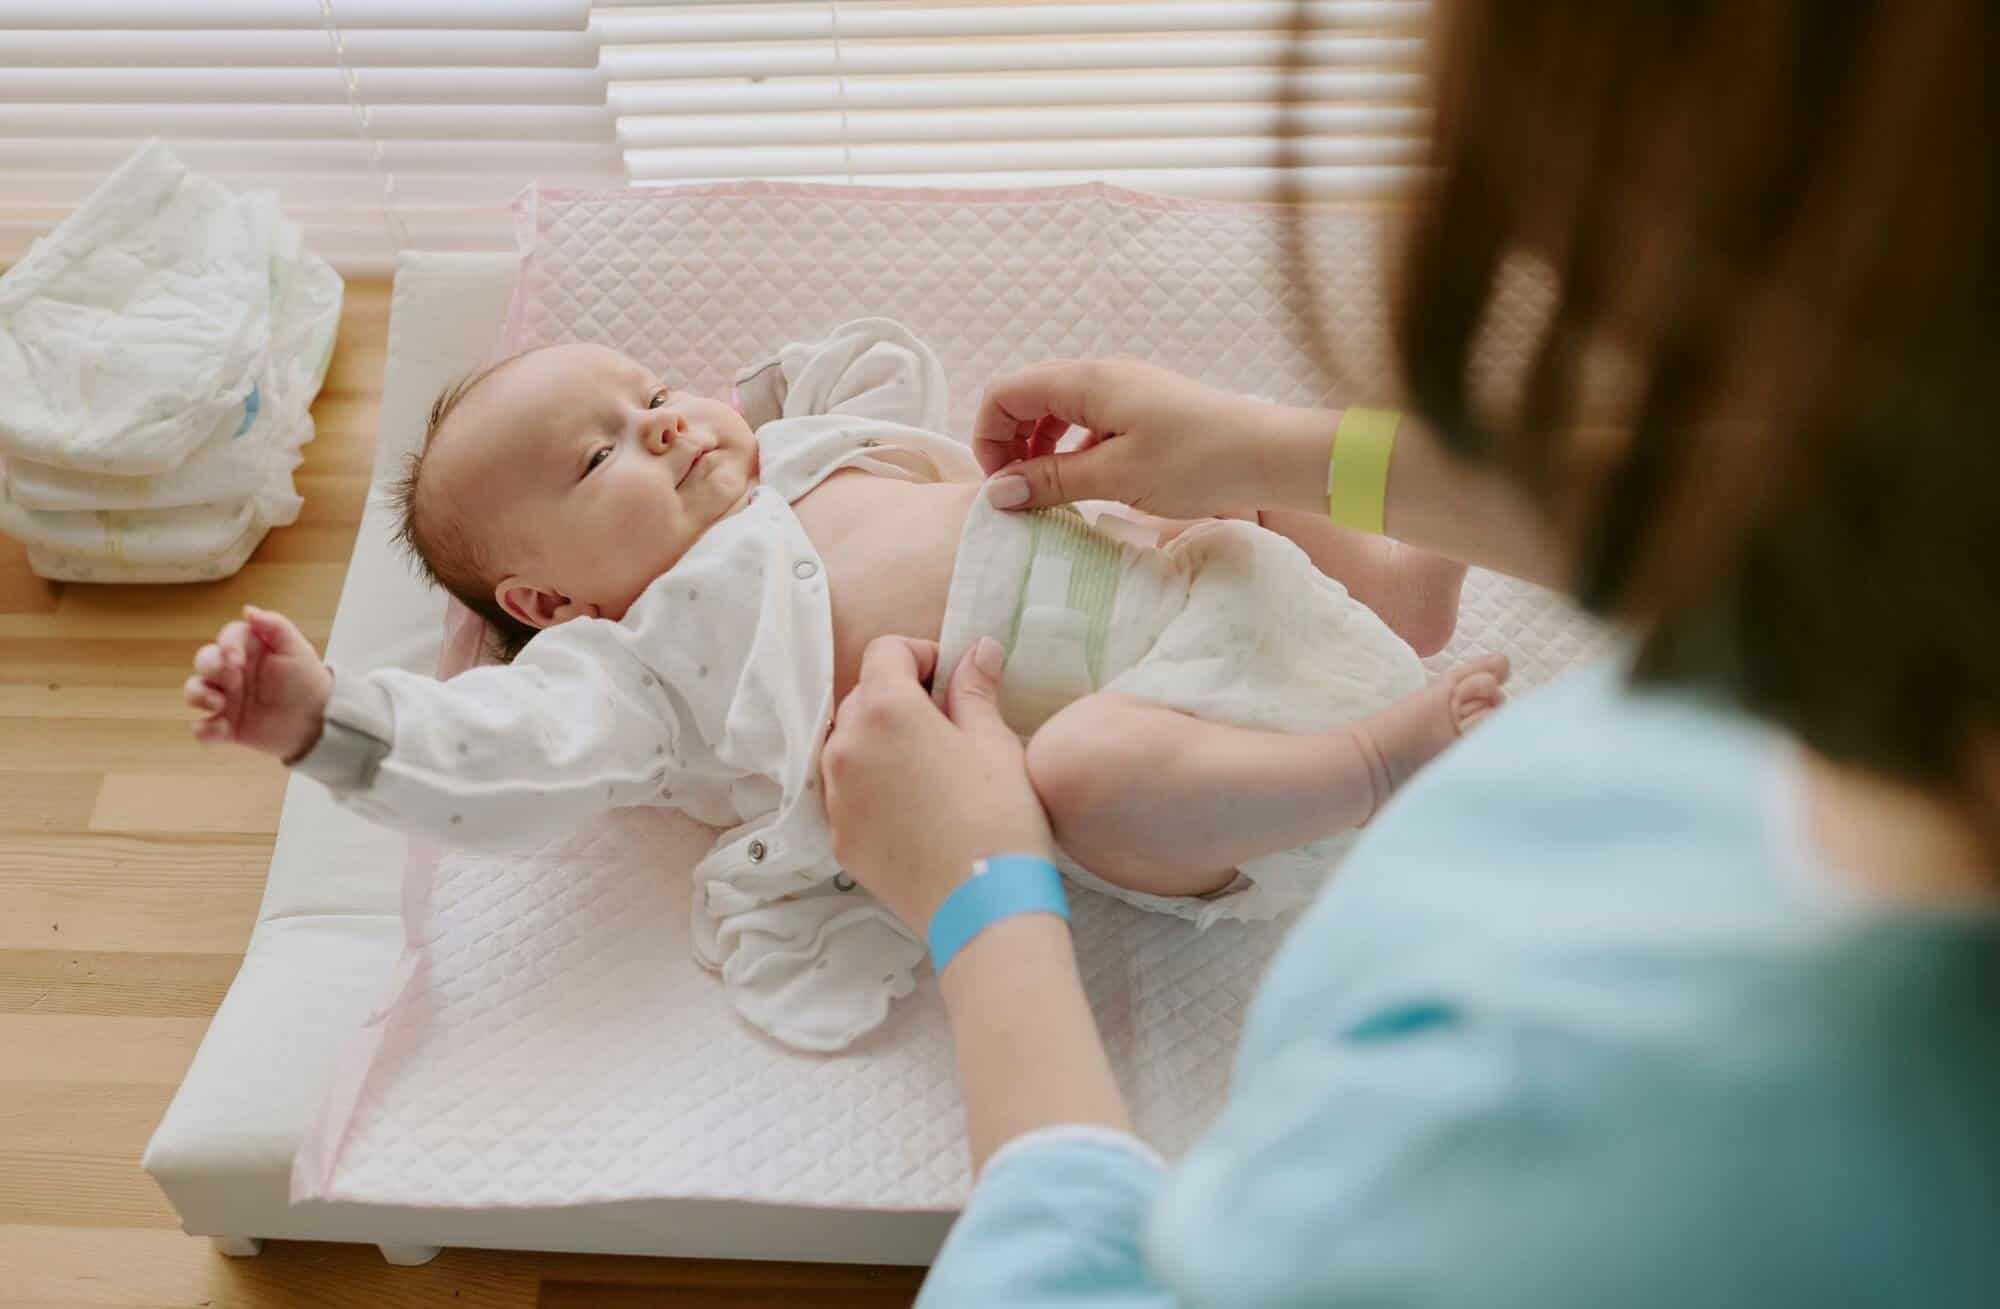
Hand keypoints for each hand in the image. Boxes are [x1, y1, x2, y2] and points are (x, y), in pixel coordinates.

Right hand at [184, 606, 333, 759]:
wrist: (318, 720)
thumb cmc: (307, 680)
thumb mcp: (297, 649)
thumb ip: (275, 626)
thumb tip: (247, 610)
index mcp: (248, 650)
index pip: (226, 638)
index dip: (226, 645)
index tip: (237, 659)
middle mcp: (232, 672)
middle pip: (203, 660)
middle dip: (210, 667)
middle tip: (233, 680)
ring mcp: (226, 698)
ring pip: (193, 691)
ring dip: (198, 695)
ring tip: (219, 705)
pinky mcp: (226, 726)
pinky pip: (201, 728)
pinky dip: (204, 730)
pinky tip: (223, 730)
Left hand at [820, 636, 1054, 934]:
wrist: (982, 906)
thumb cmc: (998, 816)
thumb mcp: (994, 743)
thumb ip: (975, 690)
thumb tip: (976, 650)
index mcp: (886, 710)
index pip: (884, 651)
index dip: (920, 655)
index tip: (950, 678)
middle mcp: (846, 746)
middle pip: (863, 695)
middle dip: (900, 696)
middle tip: (946, 722)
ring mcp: (836, 795)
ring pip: (848, 744)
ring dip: (881, 740)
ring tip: (927, 766)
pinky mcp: (838, 837)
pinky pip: (847, 791)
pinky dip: (872, 785)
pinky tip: (913, 806)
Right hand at [971, 357, 1332, 518]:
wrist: (1271, 454)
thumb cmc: (1197, 461)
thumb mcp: (1116, 477)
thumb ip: (1051, 482)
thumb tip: (996, 493)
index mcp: (1086, 380)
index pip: (1005, 393)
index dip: (988, 437)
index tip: (1000, 487)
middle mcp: (1100, 375)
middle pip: (1027, 397)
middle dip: (1009, 443)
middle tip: (1017, 494)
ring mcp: (1124, 389)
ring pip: (1057, 410)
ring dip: (1039, 449)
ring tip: (1047, 493)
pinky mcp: (1144, 409)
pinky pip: (1087, 421)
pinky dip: (1070, 449)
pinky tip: (1084, 483)